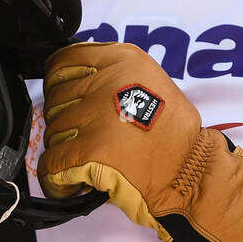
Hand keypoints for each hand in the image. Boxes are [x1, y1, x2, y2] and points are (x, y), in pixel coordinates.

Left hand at [37, 41, 242, 241]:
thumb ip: (113, 73)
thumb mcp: (150, 80)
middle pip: (55, 96)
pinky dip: (55, 177)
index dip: (57, 82)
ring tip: (81, 160)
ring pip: (52, 129)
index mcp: (122, 59)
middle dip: (61, 119)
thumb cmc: (174, 133)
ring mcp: (97, 114)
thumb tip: (76, 83)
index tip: (62, 97)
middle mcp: (107, 80)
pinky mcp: (90, 149)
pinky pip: (51, 162)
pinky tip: (69, 182)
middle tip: (78, 136)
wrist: (191, 171)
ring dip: (61, 148)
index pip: (63, 60)